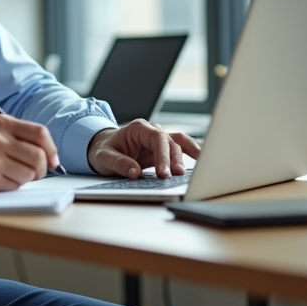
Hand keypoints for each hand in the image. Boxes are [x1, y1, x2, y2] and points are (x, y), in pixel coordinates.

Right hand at [0, 115, 60, 193]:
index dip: (52, 150)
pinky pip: (14, 186)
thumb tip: (48, 155)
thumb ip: (15, 137)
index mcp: (0, 122)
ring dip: (23, 180)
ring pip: (29, 174)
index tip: (53, 161)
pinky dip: (10, 187)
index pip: (40, 133)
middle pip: (39, 156)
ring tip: (7, 176)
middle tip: (33, 174)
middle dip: (41, 170)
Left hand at [86, 120, 200, 178]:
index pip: (157, 139)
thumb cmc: (103, 150)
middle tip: (176, 176)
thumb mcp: (103, 158)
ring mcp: (159, 140)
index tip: (163, 173)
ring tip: (201, 167)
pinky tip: (204, 160)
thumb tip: (134, 172)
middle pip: (170, 142)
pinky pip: (181, 148)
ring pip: (179, 144)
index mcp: (138, 129)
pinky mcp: (163, 150)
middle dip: (175, 160)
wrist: (103, 148)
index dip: (163, 155)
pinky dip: (192, 153)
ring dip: (190, 155)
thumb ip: (118, 163)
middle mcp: (151, 131)